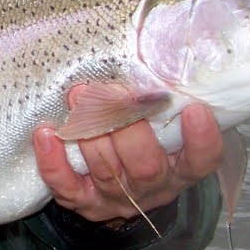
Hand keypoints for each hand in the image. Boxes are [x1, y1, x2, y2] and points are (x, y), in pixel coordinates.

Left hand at [32, 97, 222, 225]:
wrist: (121, 181)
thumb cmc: (147, 136)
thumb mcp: (166, 121)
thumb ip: (167, 98)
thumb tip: (164, 46)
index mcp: (182, 165)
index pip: (203, 159)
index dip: (202, 139)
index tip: (195, 110)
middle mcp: (155, 186)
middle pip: (146, 165)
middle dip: (126, 126)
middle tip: (111, 91)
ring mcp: (119, 197)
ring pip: (107, 172)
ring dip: (90, 132)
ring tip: (78, 97)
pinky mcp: (85, 203)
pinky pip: (67, 187)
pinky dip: (54, 162)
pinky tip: (46, 134)